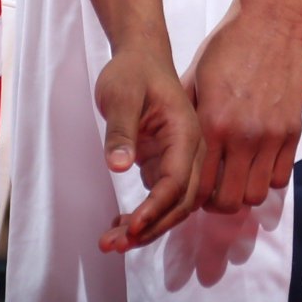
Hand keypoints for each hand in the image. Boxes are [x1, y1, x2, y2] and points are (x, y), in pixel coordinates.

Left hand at [92, 36, 200, 250]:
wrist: (140, 57)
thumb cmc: (131, 72)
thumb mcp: (121, 94)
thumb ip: (120, 130)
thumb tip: (118, 167)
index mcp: (186, 134)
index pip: (176, 182)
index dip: (155, 209)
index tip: (131, 227)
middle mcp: (191, 152)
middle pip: (180, 203)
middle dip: (150, 228)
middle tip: (114, 245)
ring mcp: (180, 160)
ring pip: (171, 205)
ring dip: (146, 228)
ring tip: (111, 243)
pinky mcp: (166, 164)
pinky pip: (159, 198)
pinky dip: (142, 216)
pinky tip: (118, 225)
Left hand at [188, 0, 301, 214]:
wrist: (269, 22)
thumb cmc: (225, 46)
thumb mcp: (193, 76)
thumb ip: (186, 112)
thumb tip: (169, 140)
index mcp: (212, 121)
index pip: (201, 182)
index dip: (193, 195)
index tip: (190, 191)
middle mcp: (243, 135)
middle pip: (231, 200)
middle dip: (218, 203)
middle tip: (213, 191)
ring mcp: (271, 136)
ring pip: (258, 194)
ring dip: (244, 192)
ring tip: (234, 179)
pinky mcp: (293, 132)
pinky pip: (282, 177)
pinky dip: (268, 178)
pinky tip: (256, 165)